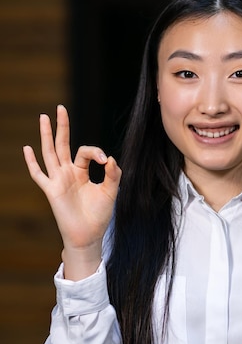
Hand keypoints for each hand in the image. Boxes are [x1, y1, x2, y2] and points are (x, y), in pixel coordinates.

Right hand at [23, 105, 121, 278]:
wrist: (88, 236)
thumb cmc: (98, 215)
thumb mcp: (110, 192)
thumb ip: (113, 175)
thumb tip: (111, 159)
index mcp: (81, 172)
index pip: (85, 151)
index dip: (96, 152)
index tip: (106, 161)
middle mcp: (68, 173)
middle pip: (63, 144)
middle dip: (62, 126)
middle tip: (60, 107)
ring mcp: (58, 180)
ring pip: (50, 153)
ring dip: (46, 135)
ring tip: (43, 117)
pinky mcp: (51, 190)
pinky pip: (39, 175)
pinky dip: (32, 163)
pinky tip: (27, 149)